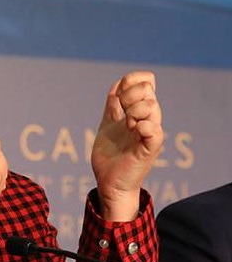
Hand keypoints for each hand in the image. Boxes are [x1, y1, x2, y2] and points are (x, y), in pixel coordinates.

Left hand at [91, 71, 163, 220]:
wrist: (108, 181)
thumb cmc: (109, 155)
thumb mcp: (108, 124)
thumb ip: (113, 106)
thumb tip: (117, 85)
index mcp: (139, 112)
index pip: (146, 82)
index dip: (131, 80)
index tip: (118, 96)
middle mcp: (148, 120)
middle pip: (148, 90)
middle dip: (128, 95)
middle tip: (121, 113)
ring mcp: (150, 134)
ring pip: (151, 106)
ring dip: (133, 111)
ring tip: (127, 125)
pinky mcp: (150, 149)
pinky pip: (154, 130)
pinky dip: (142, 126)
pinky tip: (133, 131)